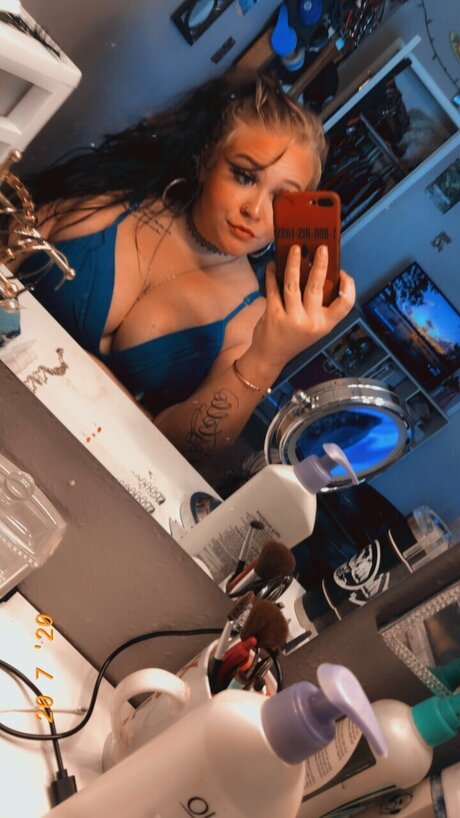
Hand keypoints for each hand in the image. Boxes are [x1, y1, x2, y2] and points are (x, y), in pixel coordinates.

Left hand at [251, 244, 354, 370]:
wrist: (270, 357)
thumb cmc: (293, 337)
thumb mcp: (313, 326)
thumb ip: (317, 305)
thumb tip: (316, 270)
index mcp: (326, 325)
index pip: (346, 304)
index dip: (348, 286)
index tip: (341, 271)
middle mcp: (311, 323)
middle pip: (317, 287)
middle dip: (319, 264)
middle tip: (321, 248)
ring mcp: (292, 320)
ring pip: (293, 285)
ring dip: (294, 263)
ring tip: (295, 249)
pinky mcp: (274, 316)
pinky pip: (274, 289)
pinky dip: (273, 274)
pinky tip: (273, 265)